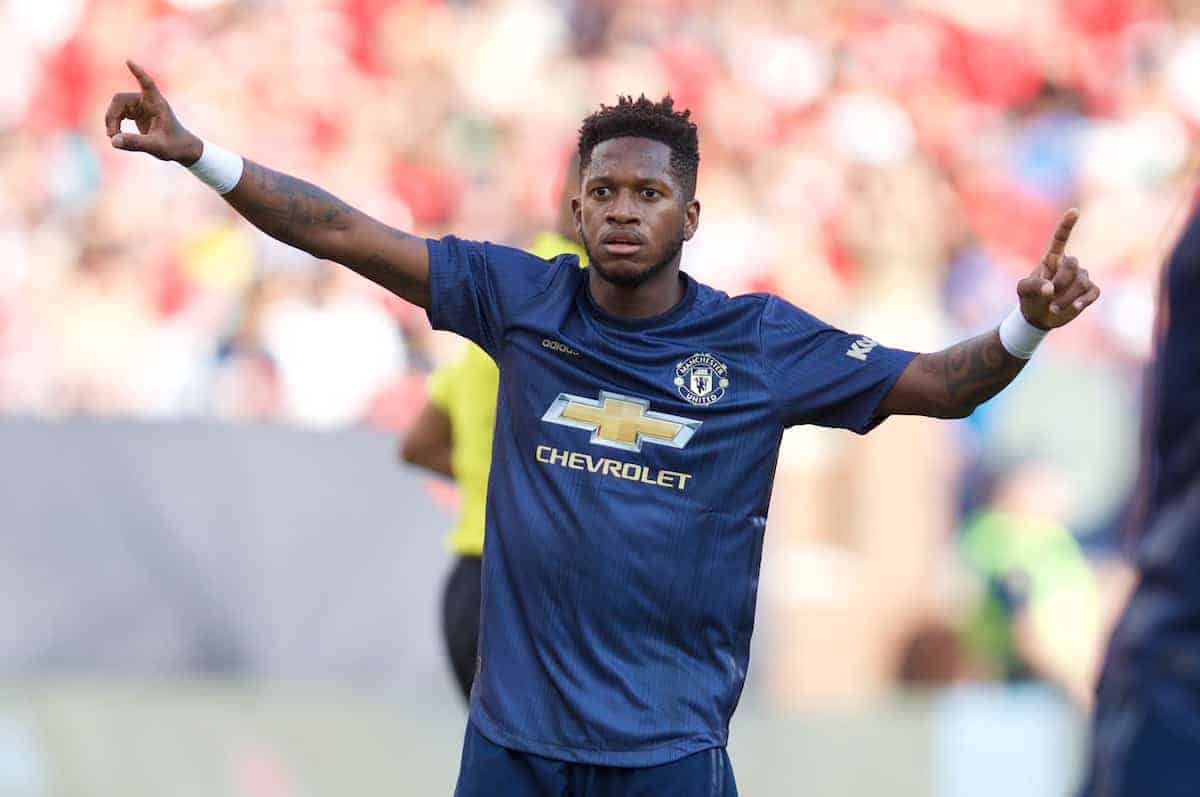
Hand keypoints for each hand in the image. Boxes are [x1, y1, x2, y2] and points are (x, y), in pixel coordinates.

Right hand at [105, 60, 202, 164]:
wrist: (181, 149)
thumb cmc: (174, 146)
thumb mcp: (155, 147)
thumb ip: (135, 143)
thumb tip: (113, 141)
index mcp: (157, 104)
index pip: (147, 84)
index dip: (138, 73)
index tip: (129, 61)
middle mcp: (148, 101)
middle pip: (120, 100)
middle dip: (112, 116)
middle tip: (112, 136)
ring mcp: (141, 106)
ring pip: (117, 107)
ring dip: (112, 121)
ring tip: (114, 138)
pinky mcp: (137, 113)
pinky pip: (118, 114)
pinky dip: (115, 124)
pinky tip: (116, 136)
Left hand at [1016, 209, 1100, 329]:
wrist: (1039, 317)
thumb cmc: (1029, 298)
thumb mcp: (1023, 291)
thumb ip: (1032, 286)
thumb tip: (1050, 288)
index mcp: (1052, 259)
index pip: (1061, 239)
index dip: (1067, 225)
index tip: (1074, 211)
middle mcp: (1068, 265)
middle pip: (1073, 263)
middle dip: (1061, 280)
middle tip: (1049, 294)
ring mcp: (1080, 277)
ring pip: (1082, 282)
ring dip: (1066, 297)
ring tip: (1053, 308)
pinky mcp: (1089, 291)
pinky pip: (1093, 292)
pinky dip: (1083, 300)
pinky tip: (1075, 307)